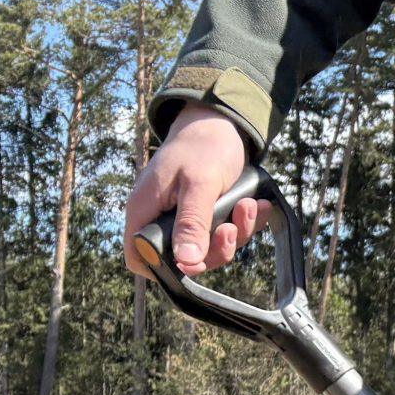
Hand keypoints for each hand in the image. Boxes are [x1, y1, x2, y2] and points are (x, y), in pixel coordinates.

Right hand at [124, 105, 261, 275]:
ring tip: (247, 206)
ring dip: (235, 233)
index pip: (138, 255)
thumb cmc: (202, 147)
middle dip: (215, 249)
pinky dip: (244, 223)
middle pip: (182, 259)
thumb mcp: (199, 185)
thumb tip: (186, 260)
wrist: (220, 125)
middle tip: (230, 227)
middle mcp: (160, 217)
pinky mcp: (206, 215)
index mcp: (145, 210)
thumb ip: (192, 223)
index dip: (162, 268)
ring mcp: (184, 217)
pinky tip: (256, 205)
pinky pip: (225, 233)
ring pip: (209, 248)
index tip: (194, 261)